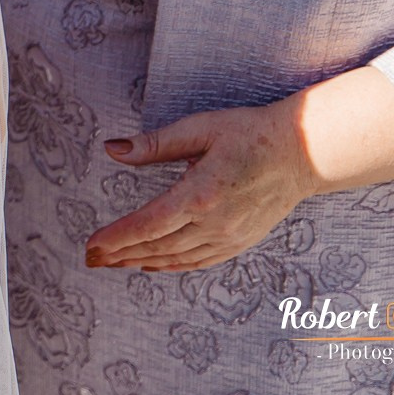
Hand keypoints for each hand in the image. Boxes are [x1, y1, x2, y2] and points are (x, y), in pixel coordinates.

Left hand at [83, 100, 317, 272]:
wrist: (302, 153)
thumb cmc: (249, 134)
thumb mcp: (199, 128)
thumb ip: (154, 144)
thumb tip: (113, 149)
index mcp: (200, 195)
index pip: (147, 224)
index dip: (116, 237)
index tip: (91, 244)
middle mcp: (214, 223)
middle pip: (156, 246)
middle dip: (119, 254)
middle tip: (90, 258)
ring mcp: (229, 236)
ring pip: (176, 258)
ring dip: (141, 262)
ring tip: (113, 263)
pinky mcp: (240, 241)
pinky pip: (199, 261)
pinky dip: (172, 266)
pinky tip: (153, 264)